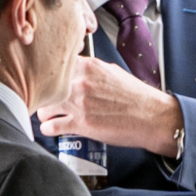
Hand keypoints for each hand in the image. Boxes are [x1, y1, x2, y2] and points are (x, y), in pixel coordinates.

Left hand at [36, 53, 185, 157]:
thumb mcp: (113, 72)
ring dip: (44, 113)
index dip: (49, 76)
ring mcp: (79, 103)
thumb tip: (77, 70)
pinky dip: (48, 129)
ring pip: (44, 107)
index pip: (55, 66)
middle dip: (44, 95)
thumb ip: (91, 71)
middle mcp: (81, 82)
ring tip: (48, 116)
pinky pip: (51, 126)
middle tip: (46, 101)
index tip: (47, 82)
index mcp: (88, 66)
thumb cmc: (135, 97)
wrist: (151, 117)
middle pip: (46, 86)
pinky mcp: (80, 124)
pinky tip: (51, 129)